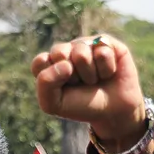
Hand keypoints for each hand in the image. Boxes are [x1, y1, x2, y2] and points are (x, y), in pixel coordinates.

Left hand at [31, 34, 147, 148]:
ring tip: (95, 80)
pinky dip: (106, 69)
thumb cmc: (81, 106)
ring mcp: (86, 44)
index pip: (40, 62)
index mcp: (50, 63)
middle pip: (58, 52)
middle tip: (79, 84)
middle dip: (71, 75)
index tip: (61, 90)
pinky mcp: (106, 42)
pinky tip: (108, 73)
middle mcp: (67, 50)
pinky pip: (102, 52)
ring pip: (81, 53)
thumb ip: (44, 83)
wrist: (113, 111)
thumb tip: (65, 63)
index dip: (51, 78)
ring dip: (89, 74)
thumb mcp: (53, 103)